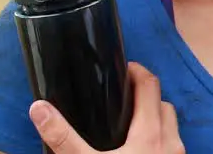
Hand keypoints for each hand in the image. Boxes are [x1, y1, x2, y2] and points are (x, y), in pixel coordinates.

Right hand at [29, 62, 184, 153]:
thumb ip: (62, 137)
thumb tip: (39, 108)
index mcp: (150, 135)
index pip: (150, 86)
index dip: (137, 72)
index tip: (122, 68)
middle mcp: (170, 144)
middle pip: (164, 105)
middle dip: (147, 96)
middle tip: (122, 97)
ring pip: (171, 128)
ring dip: (156, 120)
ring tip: (129, 124)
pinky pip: (172, 148)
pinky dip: (160, 142)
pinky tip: (138, 152)